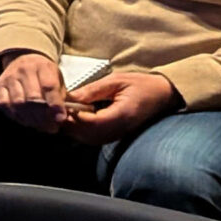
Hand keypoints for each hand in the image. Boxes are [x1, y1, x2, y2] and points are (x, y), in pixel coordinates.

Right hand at [0, 51, 70, 132]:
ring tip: (39, 125)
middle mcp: (24, 70)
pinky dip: (15, 115)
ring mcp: (10, 77)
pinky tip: (24, 119)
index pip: (49, 86)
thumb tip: (61, 118)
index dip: (55, 104)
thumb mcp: (57, 79)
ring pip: (18, 103)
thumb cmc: (44, 74)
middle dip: (43, 116)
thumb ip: (61, 97)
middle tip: (51, 127)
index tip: (60, 118)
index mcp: (43, 66)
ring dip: (30, 119)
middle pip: (32, 97)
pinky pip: (4, 104)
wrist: (24, 59)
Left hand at [59, 71, 179, 143]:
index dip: (73, 116)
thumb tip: (69, 97)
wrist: (164, 95)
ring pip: (89, 139)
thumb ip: (92, 90)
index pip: (91, 123)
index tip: (61, 105)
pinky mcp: (116, 135)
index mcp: (121, 115)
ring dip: (74, 128)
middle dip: (69, 124)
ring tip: (64, 112)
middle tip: (57, 109)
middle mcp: (119, 130)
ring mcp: (118, 135)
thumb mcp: (116, 81)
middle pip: (87, 135)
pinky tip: (76, 117)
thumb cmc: (142, 84)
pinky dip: (82, 130)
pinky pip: (94, 138)